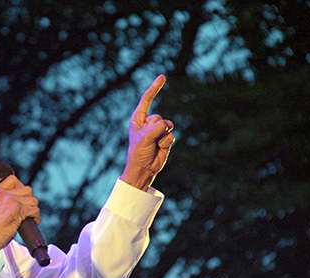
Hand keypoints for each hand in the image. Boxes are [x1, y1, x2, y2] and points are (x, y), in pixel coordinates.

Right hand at [0, 175, 40, 248]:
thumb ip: (0, 202)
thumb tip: (14, 204)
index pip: (12, 179)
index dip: (21, 186)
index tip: (22, 196)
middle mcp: (3, 195)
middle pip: (27, 189)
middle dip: (30, 199)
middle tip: (27, 208)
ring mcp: (11, 201)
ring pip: (33, 200)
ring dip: (34, 209)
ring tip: (30, 216)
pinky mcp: (18, 210)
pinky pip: (35, 210)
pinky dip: (36, 217)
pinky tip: (33, 221)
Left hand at [121, 74, 174, 190]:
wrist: (144, 169)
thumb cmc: (138, 153)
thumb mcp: (145, 137)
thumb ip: (157, 127)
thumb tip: (168, 124)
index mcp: (138, 119)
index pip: (147, 100)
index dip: (155, 88)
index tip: (162, 76)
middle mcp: (148, 123)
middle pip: (159, 117)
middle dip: (156, 129)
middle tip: (149, 140)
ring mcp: (157, 130)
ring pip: (167, 126)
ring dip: (162, 137)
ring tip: (153, 145)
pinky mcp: (165, 138)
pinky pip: (171, 135)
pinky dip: (166, 143)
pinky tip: (159, 149)